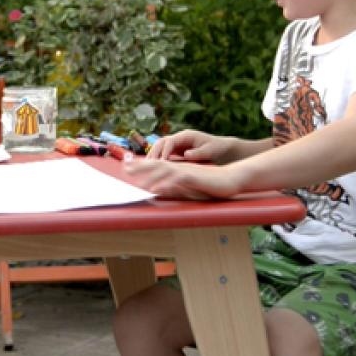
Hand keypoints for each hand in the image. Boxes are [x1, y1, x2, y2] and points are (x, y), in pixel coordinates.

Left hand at [124, 158, 244, 198]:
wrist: (231, 178)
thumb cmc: (210, 184)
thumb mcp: (189, 186)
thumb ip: (174, 187)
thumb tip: (159, 190)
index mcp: (178, 169)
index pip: (157, 165)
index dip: (142, 166)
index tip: (126, 167)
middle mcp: (180, 168)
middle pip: (157, 165)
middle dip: (140, 167)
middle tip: (124, 168)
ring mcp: (187, 172)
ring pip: (165, 170)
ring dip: (149, 174)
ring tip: (135, 178)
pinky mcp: (194, 178)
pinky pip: (178, 180)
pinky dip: (166, 184)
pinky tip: (157, 188)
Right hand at [148, 130, 232, 163]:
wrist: (222, 148)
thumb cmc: (217, 149)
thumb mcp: (210, 150)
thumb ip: (198, 153)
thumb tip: (186, 155)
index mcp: (187, 135)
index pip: (170, 141)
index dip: (164, 152)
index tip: (161, 163)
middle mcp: (179, 138)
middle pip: (161, 142)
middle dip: (153, 153)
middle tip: (148, 166)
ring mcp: (177, 144)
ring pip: (160, 147)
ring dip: (153, 156)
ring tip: (146, 168)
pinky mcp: (176, 150)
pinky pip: (163, 153)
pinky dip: (158, 160)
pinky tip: (153, 169)